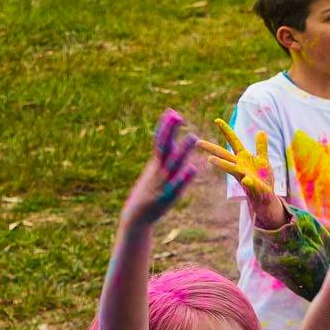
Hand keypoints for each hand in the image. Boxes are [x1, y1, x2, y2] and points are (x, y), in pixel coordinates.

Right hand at [124, 109, 202, 228]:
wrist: (136, 218)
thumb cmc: (149, 192)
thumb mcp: (156, 172)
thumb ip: (165, 157)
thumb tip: (171, 140)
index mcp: (156, 163)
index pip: (160, 141)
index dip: (165, 127)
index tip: (172, 111)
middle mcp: (158, 170)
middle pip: (163, 147)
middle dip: (169, 131)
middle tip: (177, 115)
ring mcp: (162, 183)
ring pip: (173, 164)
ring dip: (182, 150)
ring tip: (193, 136)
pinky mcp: (166, 197)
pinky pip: (176, 185)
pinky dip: (184, 177)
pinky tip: (193, 168)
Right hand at [196, 120, 288, 229]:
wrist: (265, 197)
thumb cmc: (262, 178)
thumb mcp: (263, 160)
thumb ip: (261, 147)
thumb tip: (261, 131)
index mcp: (243, 158)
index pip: (233, 142)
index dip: (226, 131)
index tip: (217, 120)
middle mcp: (239, 166)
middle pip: (224, 155)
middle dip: (211, 148)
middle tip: (197, 142)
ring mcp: (243, 176)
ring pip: (231, 169)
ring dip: (221, 164)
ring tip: (211, 159)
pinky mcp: (252, 187)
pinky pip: (249, 183)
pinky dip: (248, 181)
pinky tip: (246, 179)